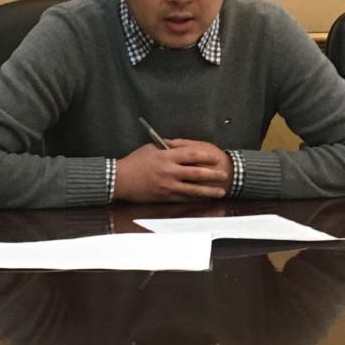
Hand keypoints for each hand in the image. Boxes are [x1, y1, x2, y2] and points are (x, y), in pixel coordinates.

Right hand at [115, 139, 232, 202]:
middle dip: (213, 175)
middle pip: (196, 173)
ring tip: (220, 192)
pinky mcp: (164, 196)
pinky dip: (195, 199)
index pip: (191, 155)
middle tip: (225, 175)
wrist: (119, 180)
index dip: (205, 156)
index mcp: (166, 156)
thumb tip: (176, 145)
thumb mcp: (150, 149)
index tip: (215, 157)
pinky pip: (183, 198)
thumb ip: (165, 147)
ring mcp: (168, 185)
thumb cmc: (133, 162)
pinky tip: (204, 199)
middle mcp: (169, 171)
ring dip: (209, 191)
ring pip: (193, 189)